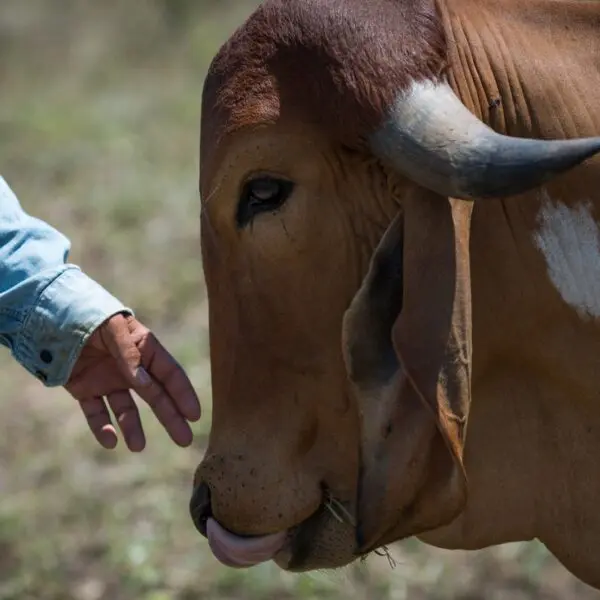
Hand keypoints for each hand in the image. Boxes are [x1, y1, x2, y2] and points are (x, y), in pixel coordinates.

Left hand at [65, 313, 200, 450]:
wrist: (52, 316)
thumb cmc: (90, 315)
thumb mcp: (113, 328)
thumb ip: (129, 354)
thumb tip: (144, 383)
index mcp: (145, 349)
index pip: (170, 375)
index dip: (183, 394)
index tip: (194, 415)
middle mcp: (131, 369)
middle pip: (155, 396)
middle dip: (170, 418)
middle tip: (184, 440)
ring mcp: (109, 381)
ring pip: (127, 409)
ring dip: (134, 428)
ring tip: (137, 446)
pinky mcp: (86, 390)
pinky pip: (96, 412)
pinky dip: (102, 427)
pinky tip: (109, 440)